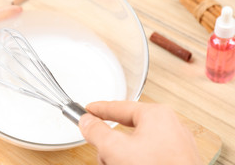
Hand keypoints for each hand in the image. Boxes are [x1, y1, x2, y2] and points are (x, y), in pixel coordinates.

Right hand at [79, 101, 202, 164]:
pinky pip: (149, 156)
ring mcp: (176, 145)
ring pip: (137, 145)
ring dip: (122, 157)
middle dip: (112, 145)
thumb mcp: (115, 149)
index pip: (119, 106)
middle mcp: (169, 126)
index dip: (100, 109)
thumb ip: (96, 132)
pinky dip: (136, 161)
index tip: (89, 110)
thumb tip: (88, 122)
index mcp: (156, 115)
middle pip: (127, 128)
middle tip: (104, 154)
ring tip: (116, 164)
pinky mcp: (177, 161)